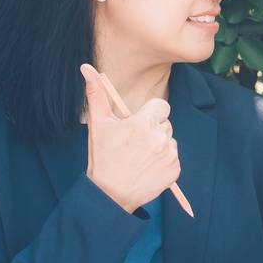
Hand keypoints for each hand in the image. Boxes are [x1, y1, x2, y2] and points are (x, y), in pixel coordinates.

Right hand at [81, 62, 179, 213]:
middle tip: (135, 144)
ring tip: (140, 157)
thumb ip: (96, 94)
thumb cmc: (102, 158)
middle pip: (165, 123)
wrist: (109, 195)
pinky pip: (174, 158)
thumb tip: (87, 67)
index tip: (139, 124)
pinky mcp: (175, 170)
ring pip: (170, 140)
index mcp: (142, 124)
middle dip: (153, 129)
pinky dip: (164, 162)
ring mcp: (169, 155)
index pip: (161, 106)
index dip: (149, 114)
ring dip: (159, 145)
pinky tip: (148, 168)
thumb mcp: (98, 125)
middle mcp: (159, 137)